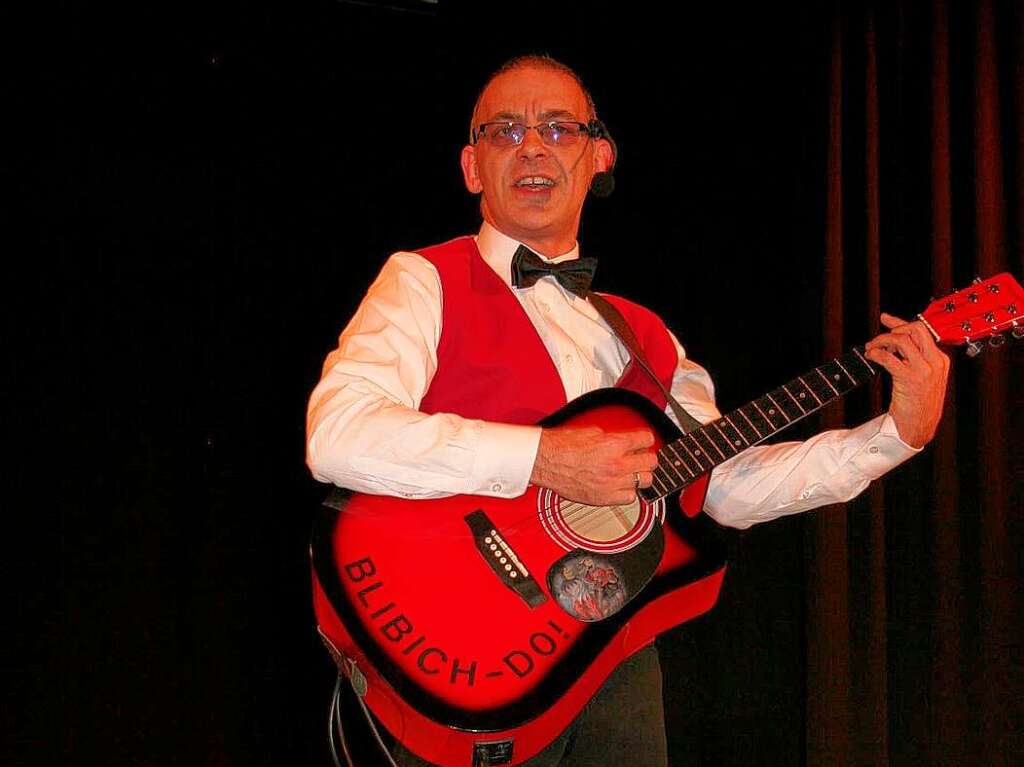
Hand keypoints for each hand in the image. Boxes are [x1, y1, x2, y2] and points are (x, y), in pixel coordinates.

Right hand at [529, 425, 658, 505]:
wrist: (546, 461)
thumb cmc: (562, 446)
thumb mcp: (592, 432)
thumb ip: (613, 438)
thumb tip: (624, 442)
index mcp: (613, 445)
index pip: (646, 440)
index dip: (646, 440)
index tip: (644, 442)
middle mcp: (616, 465)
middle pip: (651, 463)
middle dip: (646, 458)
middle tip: (641, 457)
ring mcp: (612, 483)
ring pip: (645, 482)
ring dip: (640, 476)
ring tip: (633, 473)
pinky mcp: (604, 498)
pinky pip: (630, 498)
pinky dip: (628, 492)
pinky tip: (621, 486)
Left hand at [863, 312, 949, 447]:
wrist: (919, 427)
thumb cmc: (918, 405)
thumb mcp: (924, 378)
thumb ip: (916, 359)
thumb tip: (896, 342)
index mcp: (940, 360)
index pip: (923, 331)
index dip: (901, 323)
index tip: (886, 319)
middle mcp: (935, 362)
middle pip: (915, 330)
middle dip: (893, 328)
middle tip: (879, 338)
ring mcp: (924, 370)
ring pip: (902, 340)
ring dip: (881, 340)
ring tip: (871, 348)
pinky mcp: (910, 379)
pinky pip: (890, 357)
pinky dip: (876, 353)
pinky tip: (871, 357)